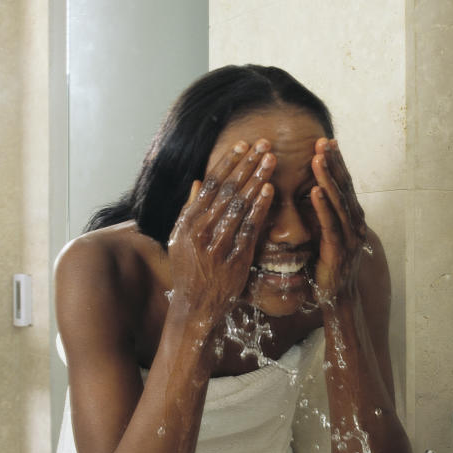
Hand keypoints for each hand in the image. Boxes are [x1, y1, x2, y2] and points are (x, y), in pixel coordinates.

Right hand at [167, 140, 275, 319]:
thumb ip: (190, 210)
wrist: (195, 307)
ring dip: (257, 180)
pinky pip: (250, 228)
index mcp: (187, 222)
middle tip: (264, 144)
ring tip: (271, 161)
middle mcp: (200, 230)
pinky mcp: (235, 259)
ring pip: (240, 205)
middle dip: (247, 165)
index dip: (228, 163)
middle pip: (227, 190)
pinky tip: (271, 191)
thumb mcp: (180, 240)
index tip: (243, 144)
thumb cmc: (190, 271)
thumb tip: (197, 182)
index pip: (210, 184)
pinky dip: (260, 208)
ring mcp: (218, 245)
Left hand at [309, 138, 367, 302]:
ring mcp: (349, 237)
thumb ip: (323, 217)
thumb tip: (309, 194)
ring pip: (339, 202)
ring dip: (328, 178)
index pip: (345, 185)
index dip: (337, 163)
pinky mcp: (338, 250)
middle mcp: (355, 225)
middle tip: (324, 141)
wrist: (338, 299)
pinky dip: (323, 207)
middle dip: (334, 163)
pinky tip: (315, 191)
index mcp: (352, 219)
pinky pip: (330, 225)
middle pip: (344, 188)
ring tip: (318, 158)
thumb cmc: (329, 268)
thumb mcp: (326, 237)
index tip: (328, 142)